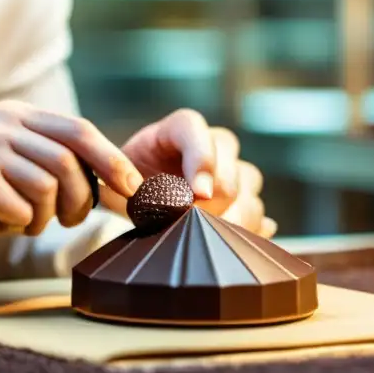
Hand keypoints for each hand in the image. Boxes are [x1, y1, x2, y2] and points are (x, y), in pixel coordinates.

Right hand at [0, 100, 142, 244]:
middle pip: (72, 158)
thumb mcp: (2, 159)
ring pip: (51, 185)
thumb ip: (44, 161)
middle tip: (72, 218)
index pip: (79, 130)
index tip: (131, 186)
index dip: (112, 159)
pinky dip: (21, 224)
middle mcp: (5, 124)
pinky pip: (24, 208)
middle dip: (84, 196)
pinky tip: (2, 223)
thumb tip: (102, 186)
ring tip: (27, 221)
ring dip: (47, 215)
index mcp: (15, 115)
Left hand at [118, 109, 276, 237]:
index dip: (202, 162)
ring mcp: (236, 171)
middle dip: (210, 208)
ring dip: (228, 224)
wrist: (138, 194)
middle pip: (230, 176)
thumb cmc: (125, 181)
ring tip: (202, 239)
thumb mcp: (113, 175)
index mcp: (181, 127)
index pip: (198, 132)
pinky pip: (260, 218)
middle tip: (187, 228)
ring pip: (249, 197)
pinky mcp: (247, 198)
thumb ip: (120, 178)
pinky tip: (226, 245)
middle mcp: (216, 144)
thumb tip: (143, 192)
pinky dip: (245, 234)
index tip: (196, 194)